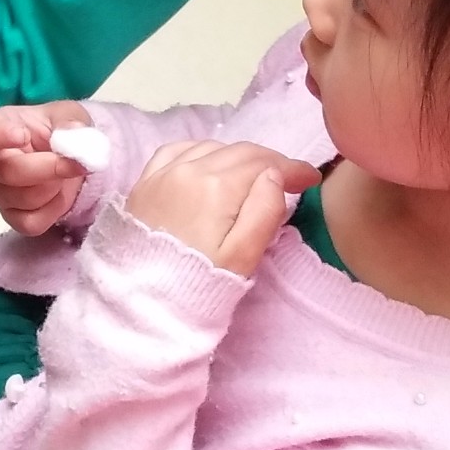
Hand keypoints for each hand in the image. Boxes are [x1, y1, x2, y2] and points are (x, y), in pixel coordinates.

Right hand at [0, 100, 93, 235]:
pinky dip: (53, 211)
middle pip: (7, 172)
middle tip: (76, 163)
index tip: (23, 135)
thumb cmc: (59, 130)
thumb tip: (73, 135)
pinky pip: (31, 223)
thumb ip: (70, 122)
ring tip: (65, 175)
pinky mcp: (12, 217)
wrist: (68, 159)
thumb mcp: (69, 116)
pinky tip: (59, 195)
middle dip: (47, 168)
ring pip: (22, 199)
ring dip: (54, 188)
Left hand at [125, 139, 318, 277]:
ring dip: (238, 157)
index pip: (265, 164)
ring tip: (253, 176)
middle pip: (240, 152)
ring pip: (212, 147)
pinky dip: (202, 151)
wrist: (138, 303)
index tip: (311, 177)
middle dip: (270, 162)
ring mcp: (163, 172)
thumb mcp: (241, 257)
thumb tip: (274, 175)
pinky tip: (210, 163)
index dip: (293, 168)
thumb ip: (264, 212)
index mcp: (217, 186)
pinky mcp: (144, 182)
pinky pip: (178, 150)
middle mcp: (189, 169)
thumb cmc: (196, 285)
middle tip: (289, 179)